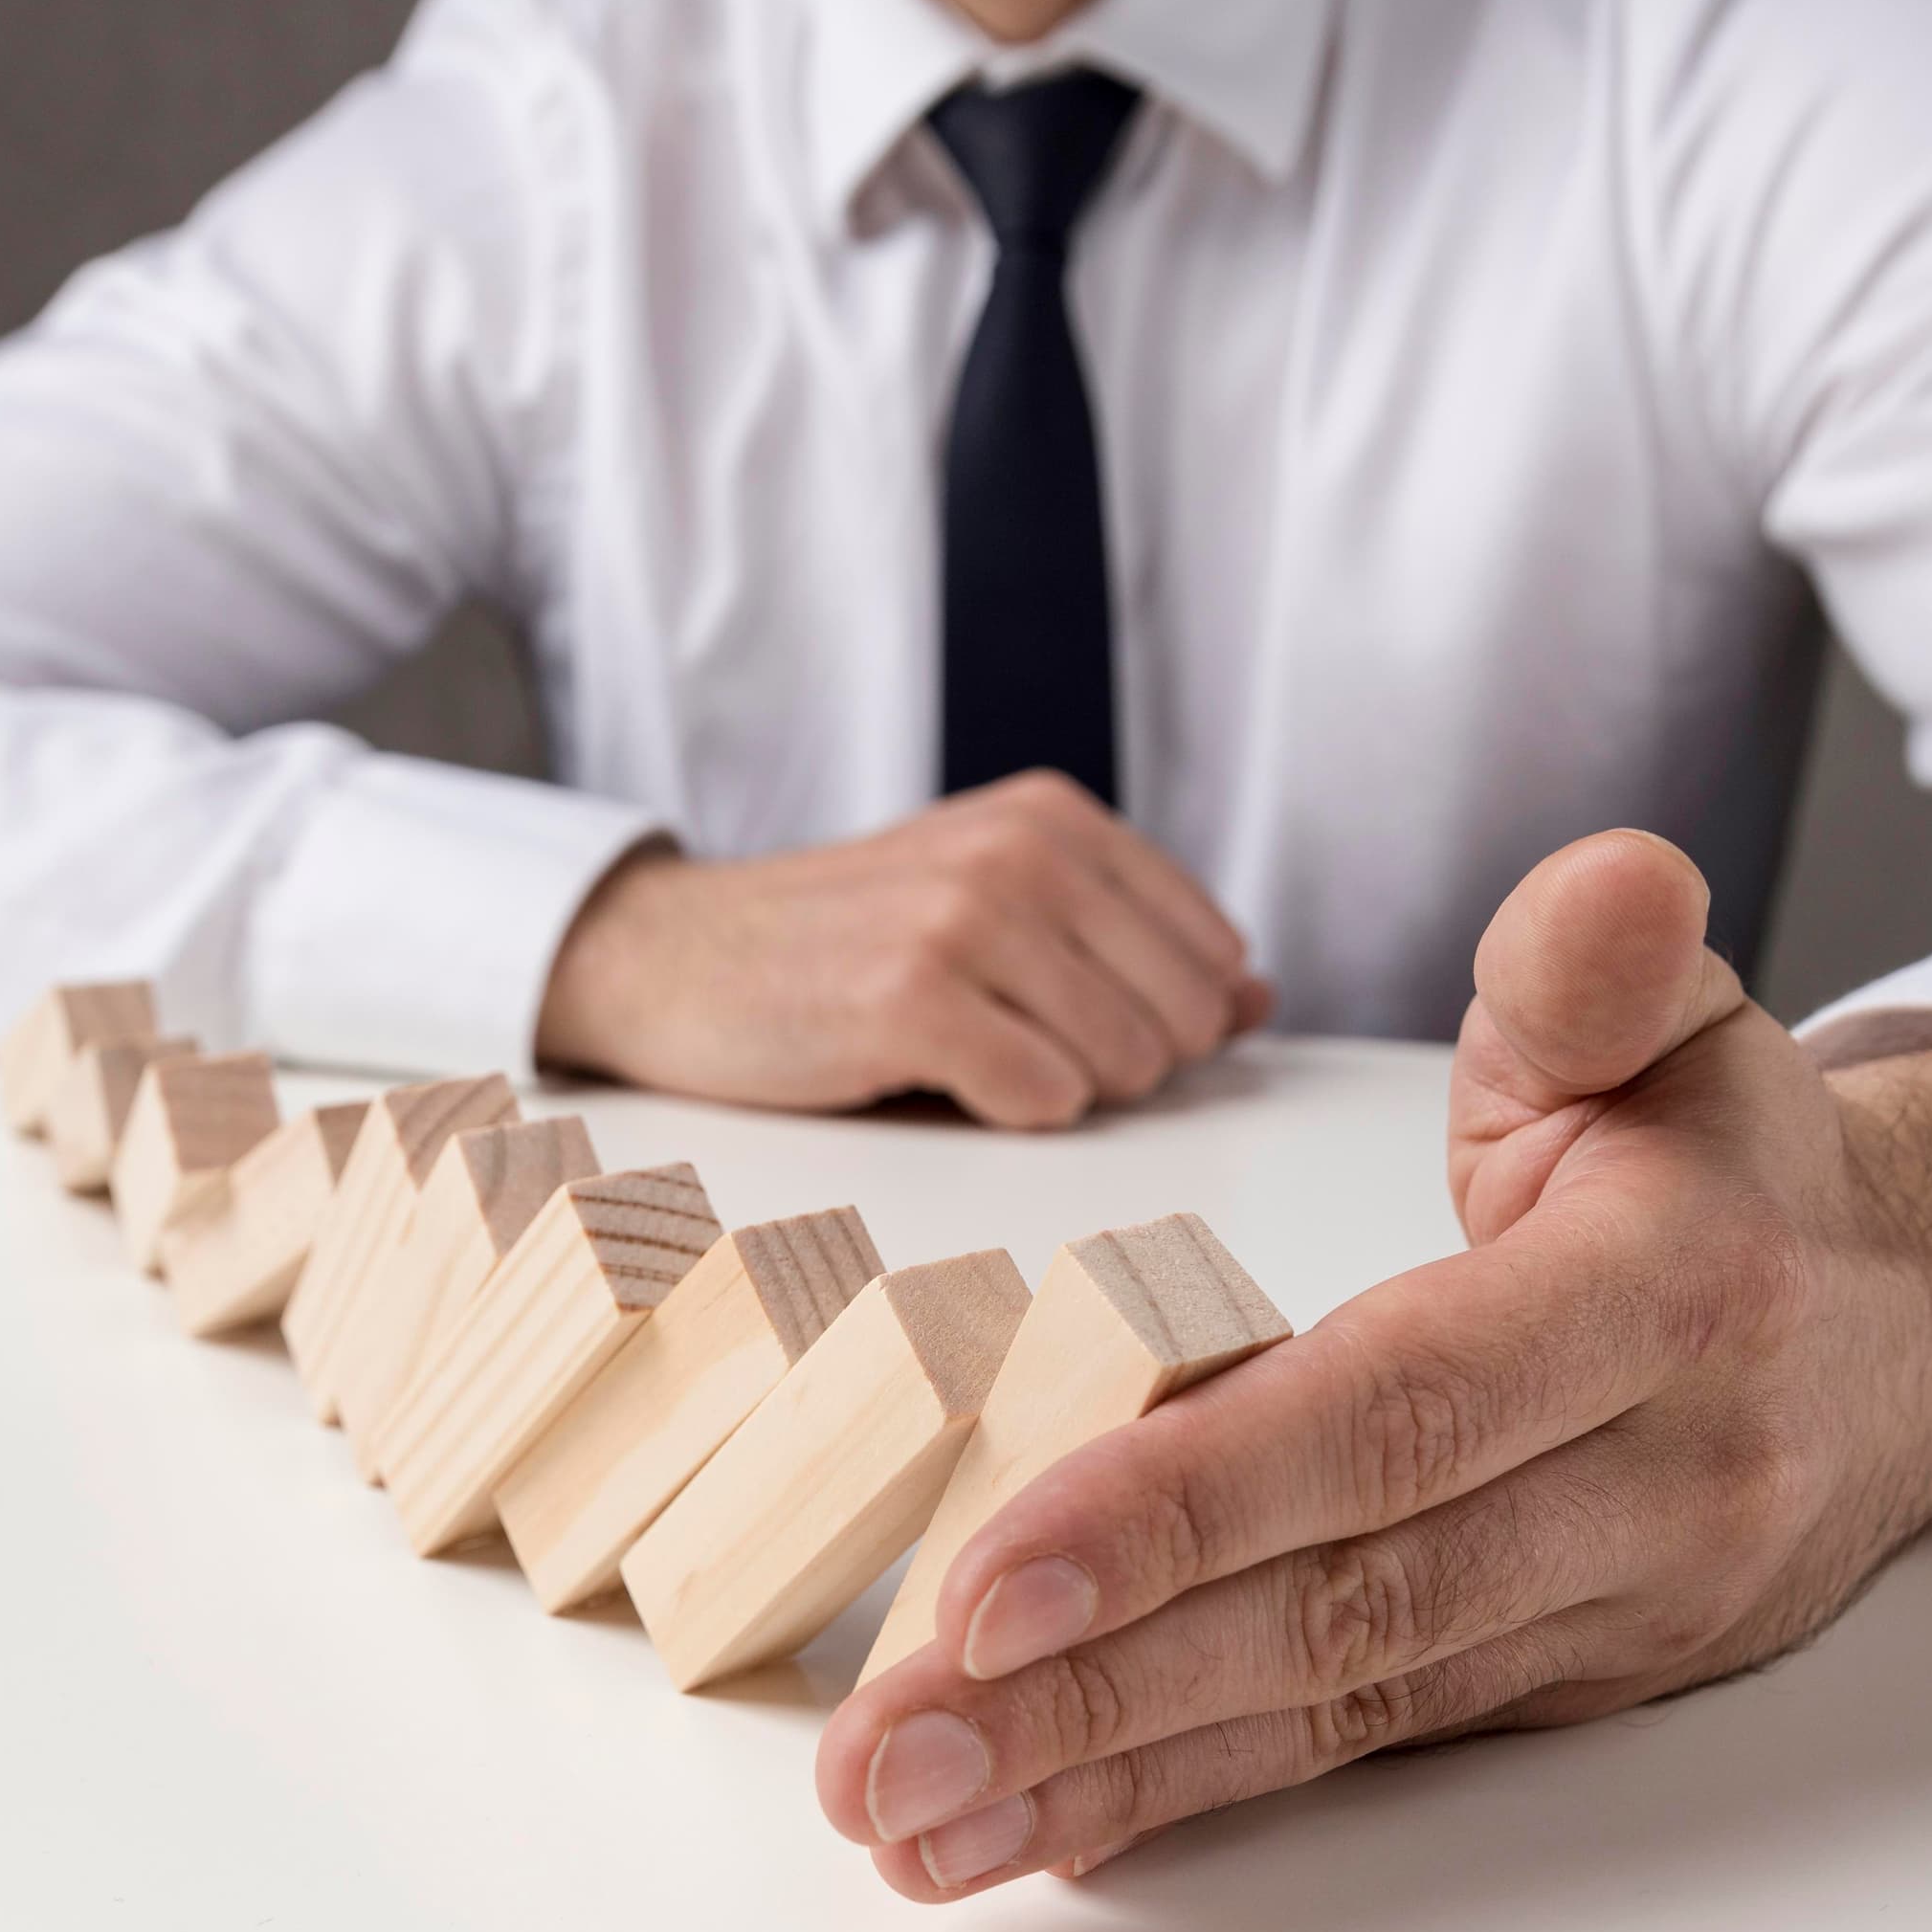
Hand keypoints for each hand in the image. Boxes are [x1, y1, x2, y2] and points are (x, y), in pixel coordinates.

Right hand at [536, 772, 1271, 1129]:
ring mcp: (966, 918)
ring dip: (1055, 1092)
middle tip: (1008, 1044)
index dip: (1164, 1021)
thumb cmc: (842, 948)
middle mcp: (1023, 850)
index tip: (1072, 1022)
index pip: (1212, 954)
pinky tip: (936, 1079)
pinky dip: (1007, 1113)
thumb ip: (1130, 950)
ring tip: (967, 1056)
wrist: (674, 960)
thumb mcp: (995, 915)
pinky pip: (1045, 1099)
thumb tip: (1258, 999)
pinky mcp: (912, 998)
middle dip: (1115, 1063)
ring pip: (1124, 1065)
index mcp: (1053, 818)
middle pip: (1181, 1020)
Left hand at [816, 828, 1931, 1897]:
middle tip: (886, 1757)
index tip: (988, 1577)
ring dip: (1108, 1774)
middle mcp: (1651, 1487)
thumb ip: (1597, 961)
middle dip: (1096, 1686)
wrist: (1919, 1326)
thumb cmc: (1738, 1164)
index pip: (1397, 1415)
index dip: (1186, 1504)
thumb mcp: (1682, 1019)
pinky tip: (1041, 1828)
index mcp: (1663, 1301)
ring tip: (916, 1822)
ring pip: (1335, 1704)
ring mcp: (1611, 1612)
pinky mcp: (1563, 1683)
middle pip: (1342, 1603)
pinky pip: (1362, 1742)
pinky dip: (1192, 1789)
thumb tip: (1605, 879)